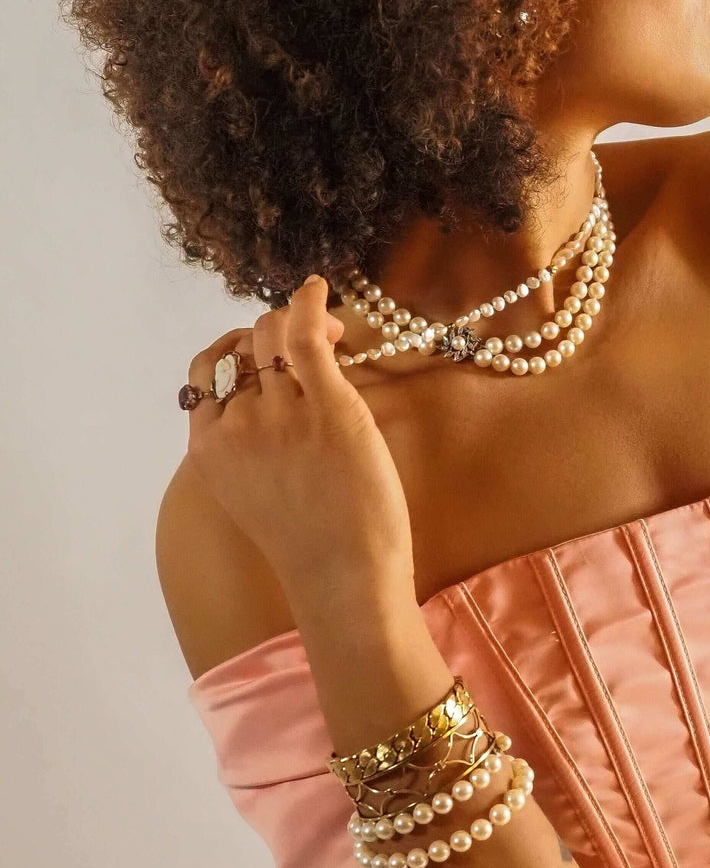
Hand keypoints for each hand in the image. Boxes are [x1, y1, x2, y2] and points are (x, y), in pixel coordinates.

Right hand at [183, 275, 416, 602]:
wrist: (343, 578)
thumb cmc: (311, 541)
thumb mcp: (253, 491)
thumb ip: (247, 444)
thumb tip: (268, 390)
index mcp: (208, 449)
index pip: (208, 372)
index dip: (237, 352)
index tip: (271, 357)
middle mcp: (236, 425)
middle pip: (244, 346)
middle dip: (273, 332)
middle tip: (315, 342)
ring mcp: (278, 414)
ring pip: (273, 333)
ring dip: (298, 319)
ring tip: (329, 330)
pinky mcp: (326, 404)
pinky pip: (304, 333)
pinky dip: (311, 301)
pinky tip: (320, 289)